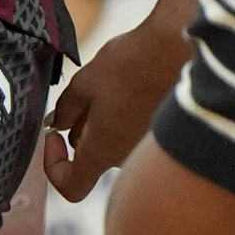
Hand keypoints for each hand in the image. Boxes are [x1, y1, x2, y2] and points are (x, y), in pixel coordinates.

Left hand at [44, 6, 189, 196]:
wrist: (181, 46)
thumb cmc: (132, 64)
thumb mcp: (84, 83)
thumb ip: (65, 110)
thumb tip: (56, 125)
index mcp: (103, 152)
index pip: (72, 187)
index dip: (53, 166)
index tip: (54, 135)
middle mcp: (128, 158)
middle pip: (91, 158)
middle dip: (80, 131)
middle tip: (83, 96)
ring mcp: (148, 147)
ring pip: (113, 144)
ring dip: (102, 122)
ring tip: (110, 86)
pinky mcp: (164, 133)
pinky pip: (134, 134)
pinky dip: (124, 116)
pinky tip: (129, 87)